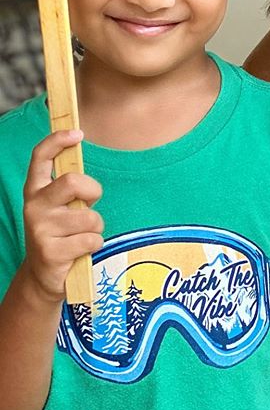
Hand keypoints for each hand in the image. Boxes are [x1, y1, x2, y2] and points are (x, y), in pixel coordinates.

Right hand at [23, 130, 103, 301]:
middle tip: (91, 205)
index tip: (77, 133)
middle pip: (73, 182)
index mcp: (35, 191)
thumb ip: (70, 188)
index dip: (57, 140)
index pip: (40, 157)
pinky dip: (94, 245)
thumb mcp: (61, 207)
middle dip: (93, 191)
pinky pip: (92, 240)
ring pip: (90, 217)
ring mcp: (40, 229)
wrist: (44, 276)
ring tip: (81, 236)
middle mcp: (33, 206)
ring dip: (95, 228)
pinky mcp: (51, 251)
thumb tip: (83, 155)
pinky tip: (79, 251)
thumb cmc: (61, 234)